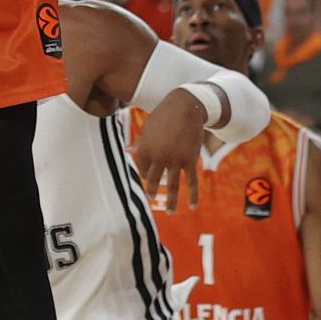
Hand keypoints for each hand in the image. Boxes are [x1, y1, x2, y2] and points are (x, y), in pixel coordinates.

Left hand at [131, 87, 204, 211]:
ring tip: (170, 212)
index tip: (149, 177)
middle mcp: (159, 156)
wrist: (184, 106)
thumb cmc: (163, 116)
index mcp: (145, 148)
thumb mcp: (148, 128)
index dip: (146, 174)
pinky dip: (193, 195)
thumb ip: (139, 143)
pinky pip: (192, 182)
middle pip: (154, 180)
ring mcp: (175, 159)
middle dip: (153, 191)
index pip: (143, 169)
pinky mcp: (190, 160)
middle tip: (153, 198)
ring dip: (172, 202)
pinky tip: (193, 206)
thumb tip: (126, 151)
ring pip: (173, 186)